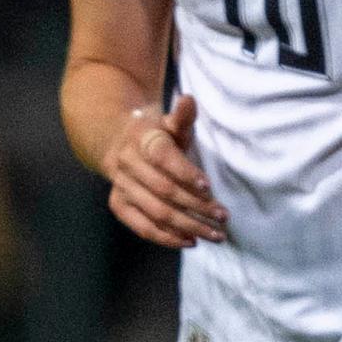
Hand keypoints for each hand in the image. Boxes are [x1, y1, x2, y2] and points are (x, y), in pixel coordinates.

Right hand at [105, 94, 224, 248]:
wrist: (118, 143)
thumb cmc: (156, 135)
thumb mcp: (169, 123)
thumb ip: (182, 117)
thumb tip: (188, 100)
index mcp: (141, 139)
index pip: (163, 158)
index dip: (185, 173)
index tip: (208, 186)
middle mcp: (126, 164)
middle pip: (163, 190)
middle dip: (197, 206)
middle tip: (223, 217)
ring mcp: (121, 187)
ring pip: (156, 212)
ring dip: (188, 226)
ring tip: (214, 234)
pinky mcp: (118, 204)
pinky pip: (142, 226)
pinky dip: (167, 237)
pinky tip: (190, 241)